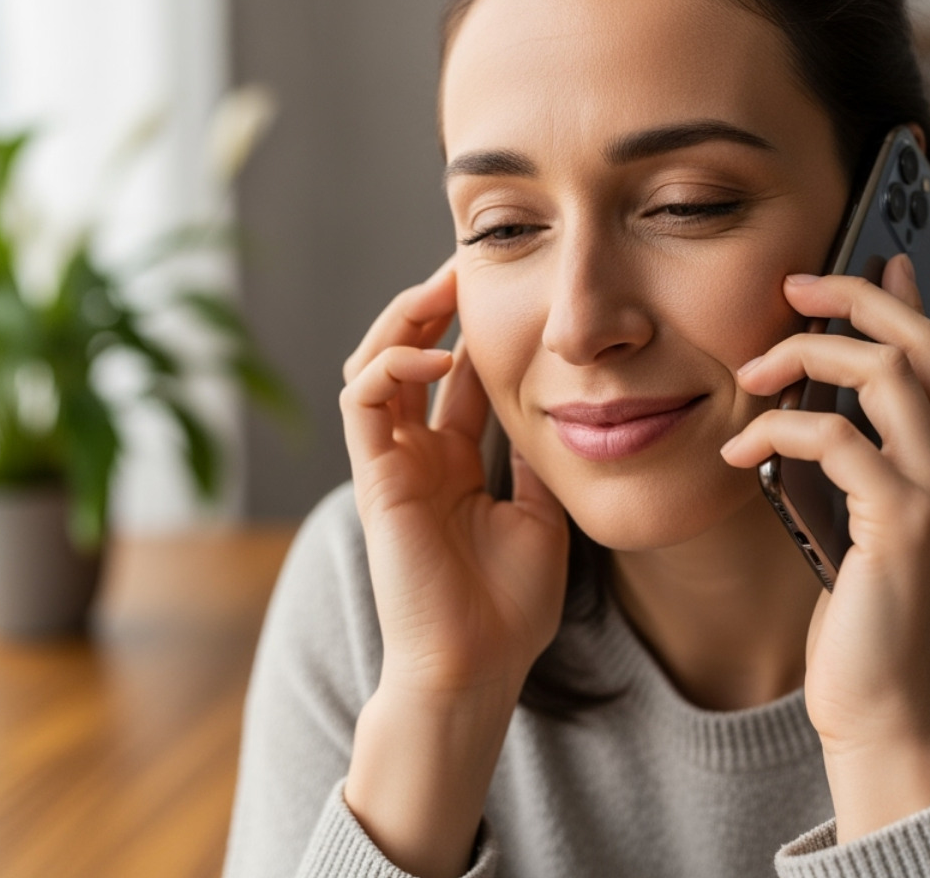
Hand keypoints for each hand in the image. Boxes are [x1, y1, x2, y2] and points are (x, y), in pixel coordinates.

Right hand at [339, 253, 570, 701]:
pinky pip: (364, 400)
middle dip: (434, 306)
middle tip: (470, 263)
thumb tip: (565, 408)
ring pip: (374, 364)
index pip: (458, 375)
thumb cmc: (508, 607)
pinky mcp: (373, 477)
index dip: (477, 328)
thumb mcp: (542, 514)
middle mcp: (415, 455)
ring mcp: (389, 464)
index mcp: (452, 462)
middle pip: (408, 357)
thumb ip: (539, 460)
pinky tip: (439, 358)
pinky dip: (393, 367)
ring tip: (446, 287)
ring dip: (406, 320)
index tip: (513, 286)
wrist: (476, 666)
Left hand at [718, 255, 929, 838]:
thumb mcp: (863, 531)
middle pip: (923, 343)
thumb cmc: (863, 626)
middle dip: (857, 298)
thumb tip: (823, 412)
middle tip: (795, 285)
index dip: (905, 298)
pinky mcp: (903, 523)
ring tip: (748, 374)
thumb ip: (858, 469)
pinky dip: (777, 428)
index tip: (875, 256)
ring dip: (807, 355)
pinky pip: (835, 438)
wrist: (883, 712)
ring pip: (888, 372)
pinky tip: (737, 451)